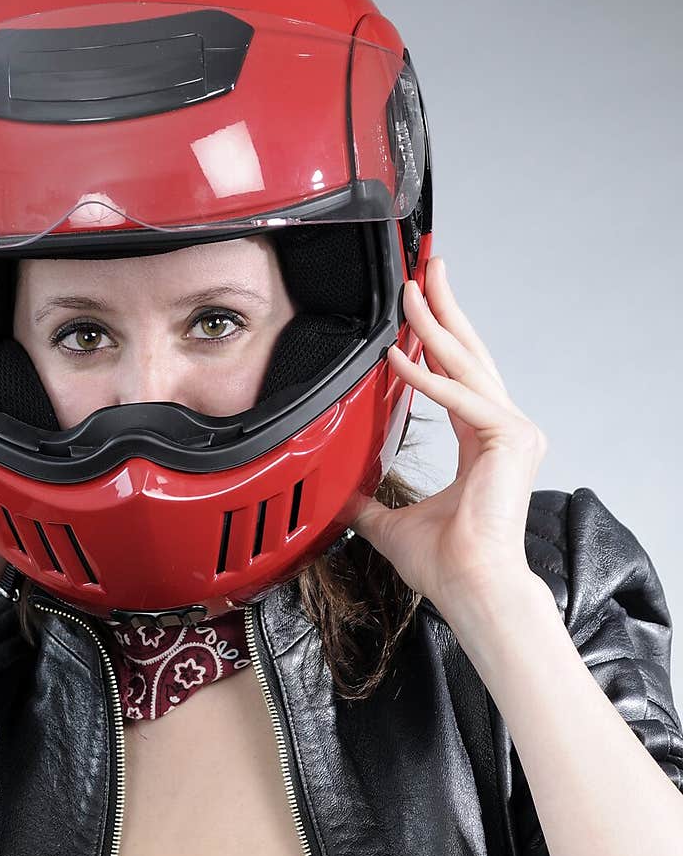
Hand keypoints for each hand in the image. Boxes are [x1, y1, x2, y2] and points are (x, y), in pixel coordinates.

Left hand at [349, 256, 547, 618]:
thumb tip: (342, 500)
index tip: (420, 307)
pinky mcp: (509, 440)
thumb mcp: (393, 524)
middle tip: (428, 268)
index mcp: (483, 442)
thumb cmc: (447, 563)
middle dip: (445, 308)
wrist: (471, 587)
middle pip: (469, 354)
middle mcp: (503, 430)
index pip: (459, 375)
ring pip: (467, 364)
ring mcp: (512, 432)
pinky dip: (428, 378)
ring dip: (436, 323)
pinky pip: (460, 399)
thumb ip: (371, 505)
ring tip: (414, 290)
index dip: (438, 338)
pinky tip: (397, 357)